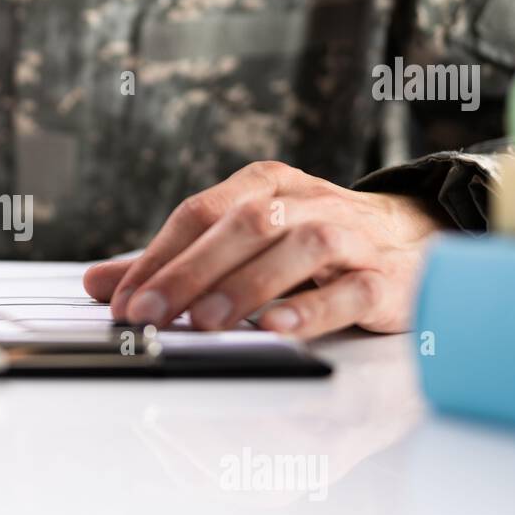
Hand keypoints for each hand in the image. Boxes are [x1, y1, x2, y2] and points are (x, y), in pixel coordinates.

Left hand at [83, 161, 448, 338]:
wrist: (416, 241)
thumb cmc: (314, 247)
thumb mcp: (242, 244)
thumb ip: (173, 264)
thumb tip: (98, 283)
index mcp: (265, 185)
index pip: (200, 212)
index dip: (157, 256)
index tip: (122, 301)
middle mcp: (307, 202)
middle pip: (243, 225)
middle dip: (189, 271)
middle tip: (149, 314)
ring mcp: (352, 237)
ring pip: (299, 248)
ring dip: (247, 285)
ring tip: (204, 322)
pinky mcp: (387, 279)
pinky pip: (351, 289)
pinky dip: (313, 308)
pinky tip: (278, 329)